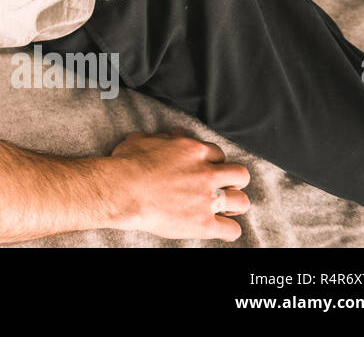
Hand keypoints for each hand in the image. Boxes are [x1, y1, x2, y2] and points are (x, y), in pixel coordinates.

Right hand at [108, 129, 250, 240]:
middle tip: (223, 186)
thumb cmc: (127, 164)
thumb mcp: (142, 140)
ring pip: (241, 201)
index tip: (206, 168)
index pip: (218, 153)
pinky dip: (228, 230)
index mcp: (193, 151)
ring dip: (235, 204)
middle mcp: (206, 173)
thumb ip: (163, 137)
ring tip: (226, 208)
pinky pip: (231, 230)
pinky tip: (219, 228)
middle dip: (234, 180)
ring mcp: (207, 199)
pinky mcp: (203, 224)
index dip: (213, 161)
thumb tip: (175, 134)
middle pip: (239, 174)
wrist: (121, 190)